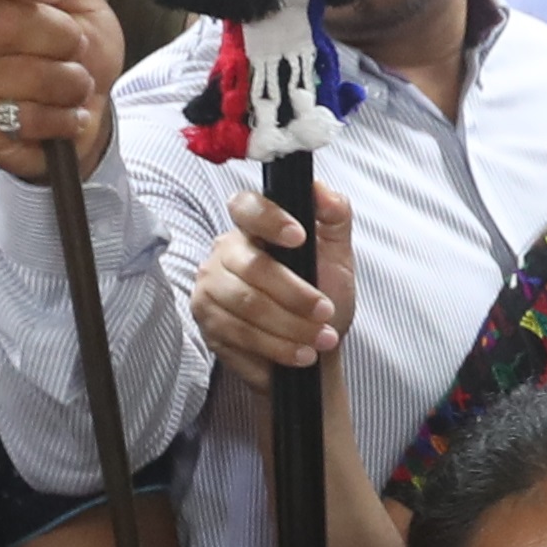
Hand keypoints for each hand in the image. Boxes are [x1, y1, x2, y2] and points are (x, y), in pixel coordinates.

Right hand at [0, 0, 120, 182]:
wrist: (88, 120)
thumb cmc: (84, 62)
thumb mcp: (87, 13)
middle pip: (5, 20)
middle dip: (62, 39)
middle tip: (78, 53)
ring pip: (21, 72)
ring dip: (68, 84)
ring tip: (75, 89)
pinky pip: (23, 115)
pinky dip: (60, 119)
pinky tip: (65, 119)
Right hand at [192, 185, 353, 405]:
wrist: (314, 346)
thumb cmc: (323, 294)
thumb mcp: (337, 254)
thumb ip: (335, 217)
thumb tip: (323, 192)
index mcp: (253, 226)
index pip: (246, 207)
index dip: (270, 219)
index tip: (299, 237)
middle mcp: (224, 252)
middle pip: (252, 267)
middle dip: (295, 293)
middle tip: (326, 312)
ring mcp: (210, 288)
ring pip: (247, 305)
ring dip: (290, 326)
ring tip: (321, 340)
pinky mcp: (208, 323)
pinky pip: (239, 334)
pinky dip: (277, 347)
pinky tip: (300, 354)